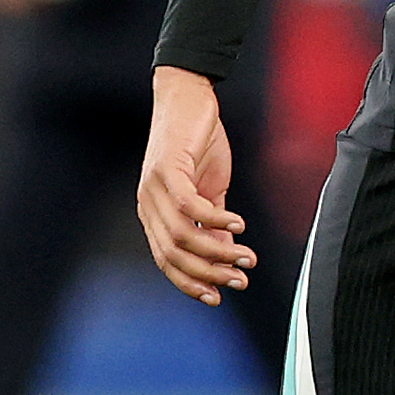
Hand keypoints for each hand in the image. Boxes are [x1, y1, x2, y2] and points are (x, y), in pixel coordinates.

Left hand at [137, 65, 254, 303]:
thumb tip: (228, 255)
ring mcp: (154, 187)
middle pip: (173, 254)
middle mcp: (147, 204)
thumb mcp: (210, 189)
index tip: (218, 297)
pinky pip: (191, 206)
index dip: (190, 283)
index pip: (166, 260)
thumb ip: (213, 222)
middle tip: (240, 280)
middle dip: (208, 273)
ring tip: (247, 256)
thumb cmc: (198, 142)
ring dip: (217, 251)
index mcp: (154, 213)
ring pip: (182, 234)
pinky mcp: (168, 169)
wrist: (189, 98)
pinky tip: (239, 225)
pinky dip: (216, 220)